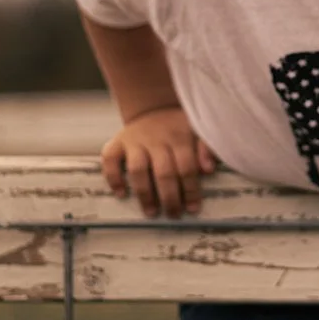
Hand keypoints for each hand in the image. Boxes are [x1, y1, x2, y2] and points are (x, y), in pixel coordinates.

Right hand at [100, 106, 216, 217]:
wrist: (153, 105)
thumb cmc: (178, 125)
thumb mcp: (198, 129)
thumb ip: (206, 148)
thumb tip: (208, 169)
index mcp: (179, 137)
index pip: (186, 167)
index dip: (190, 190)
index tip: (193, 208)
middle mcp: (156, 139)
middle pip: (163, 173)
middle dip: (170, 198)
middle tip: (173, 214)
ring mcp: (135, 140)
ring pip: (138, 170)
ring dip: (145, 194)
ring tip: (151, 212)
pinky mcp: (118, 141)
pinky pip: (110, 160)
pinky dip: (113, 178)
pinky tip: (121, 194)